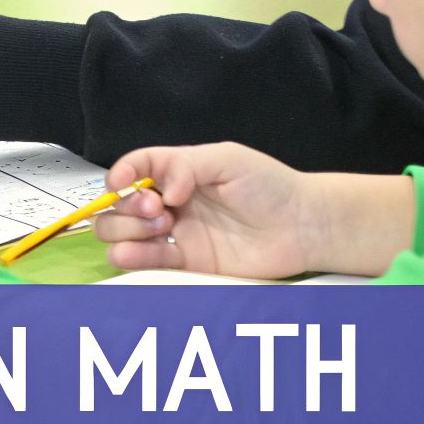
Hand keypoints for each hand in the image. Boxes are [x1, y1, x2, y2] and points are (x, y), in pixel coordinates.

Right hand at [95, 143, 316, 277]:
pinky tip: (136, 252)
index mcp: (179, 172)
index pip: (137, 167)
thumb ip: (186, 166)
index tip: (120, 183)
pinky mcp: (185, 264)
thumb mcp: (228, 159)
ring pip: (122, 235)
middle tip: (159, 209)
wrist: (302, 227)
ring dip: (126, 230)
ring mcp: (176, 234)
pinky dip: (131, 257)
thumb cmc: (270, 185)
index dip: (121, 172)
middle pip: (120, 205)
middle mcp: (171, 203)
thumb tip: (161, 190)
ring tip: (161, 228)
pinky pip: (145, 263)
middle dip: (128, 207)